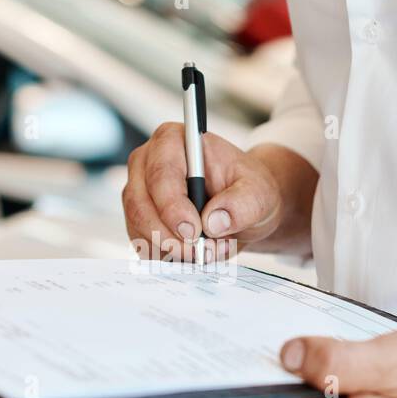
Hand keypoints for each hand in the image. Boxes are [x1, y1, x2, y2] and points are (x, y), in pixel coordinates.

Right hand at [121, 123, 287, 261]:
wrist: (243, 207)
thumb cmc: (247, 190)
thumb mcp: (258, 193)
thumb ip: (241, 204)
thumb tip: (213, 222)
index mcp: (173, 141)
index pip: (161, 174)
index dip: (173, 207)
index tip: (194, 232)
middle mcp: (146, 163)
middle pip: (140, 204)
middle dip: (169, 236)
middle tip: (200, 253)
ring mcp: (138, 191)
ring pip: (138, 227)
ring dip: (171, 249)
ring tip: (206, 252)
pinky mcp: (138, 218)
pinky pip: (141, 243)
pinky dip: (166, 256)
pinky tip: (193, 254)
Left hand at [233, 331, 396, 397]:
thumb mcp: (393, 360)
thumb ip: (334, 360)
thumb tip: (285, 355)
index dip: (234, 385)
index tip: (207, 361)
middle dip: (258, 381)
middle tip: (234, 339)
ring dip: (289, 387)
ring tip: (274, 345)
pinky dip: (314, 397)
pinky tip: (316, 367)